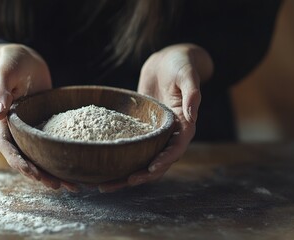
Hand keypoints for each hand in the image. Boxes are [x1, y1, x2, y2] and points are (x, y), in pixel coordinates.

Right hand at [0, 43, 78, 191]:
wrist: (23, 59)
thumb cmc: (11, 61)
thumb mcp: (5, 72)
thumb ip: (0, 91)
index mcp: (2, 120)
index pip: (7, 146)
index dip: (18, 161)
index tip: (33, 173)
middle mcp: (15, 128)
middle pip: (25, 157)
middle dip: (39, 174)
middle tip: (58, 186)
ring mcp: (29, 128)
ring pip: (39, 154)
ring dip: (52, 170)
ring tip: (72, 185)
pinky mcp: (43, 124)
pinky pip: (51, 143)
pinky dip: (60, 155)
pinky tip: (76, 164)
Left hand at [98, 44, 212, 191]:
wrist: (167, 60)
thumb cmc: (181, 65)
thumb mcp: (188, 75)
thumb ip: (192, 94)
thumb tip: (192, 114)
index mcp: (184, 125)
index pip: (176, 148)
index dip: (165, 160)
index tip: (150, 168)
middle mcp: (169, 134)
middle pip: (157, 162)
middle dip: (142, 174)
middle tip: (122, 182)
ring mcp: (154, 133)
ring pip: (142, 159)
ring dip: (126, 174)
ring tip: (105, 185)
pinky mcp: (141, 129)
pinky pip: (131, 147)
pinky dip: (119, 157)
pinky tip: (101, 165)